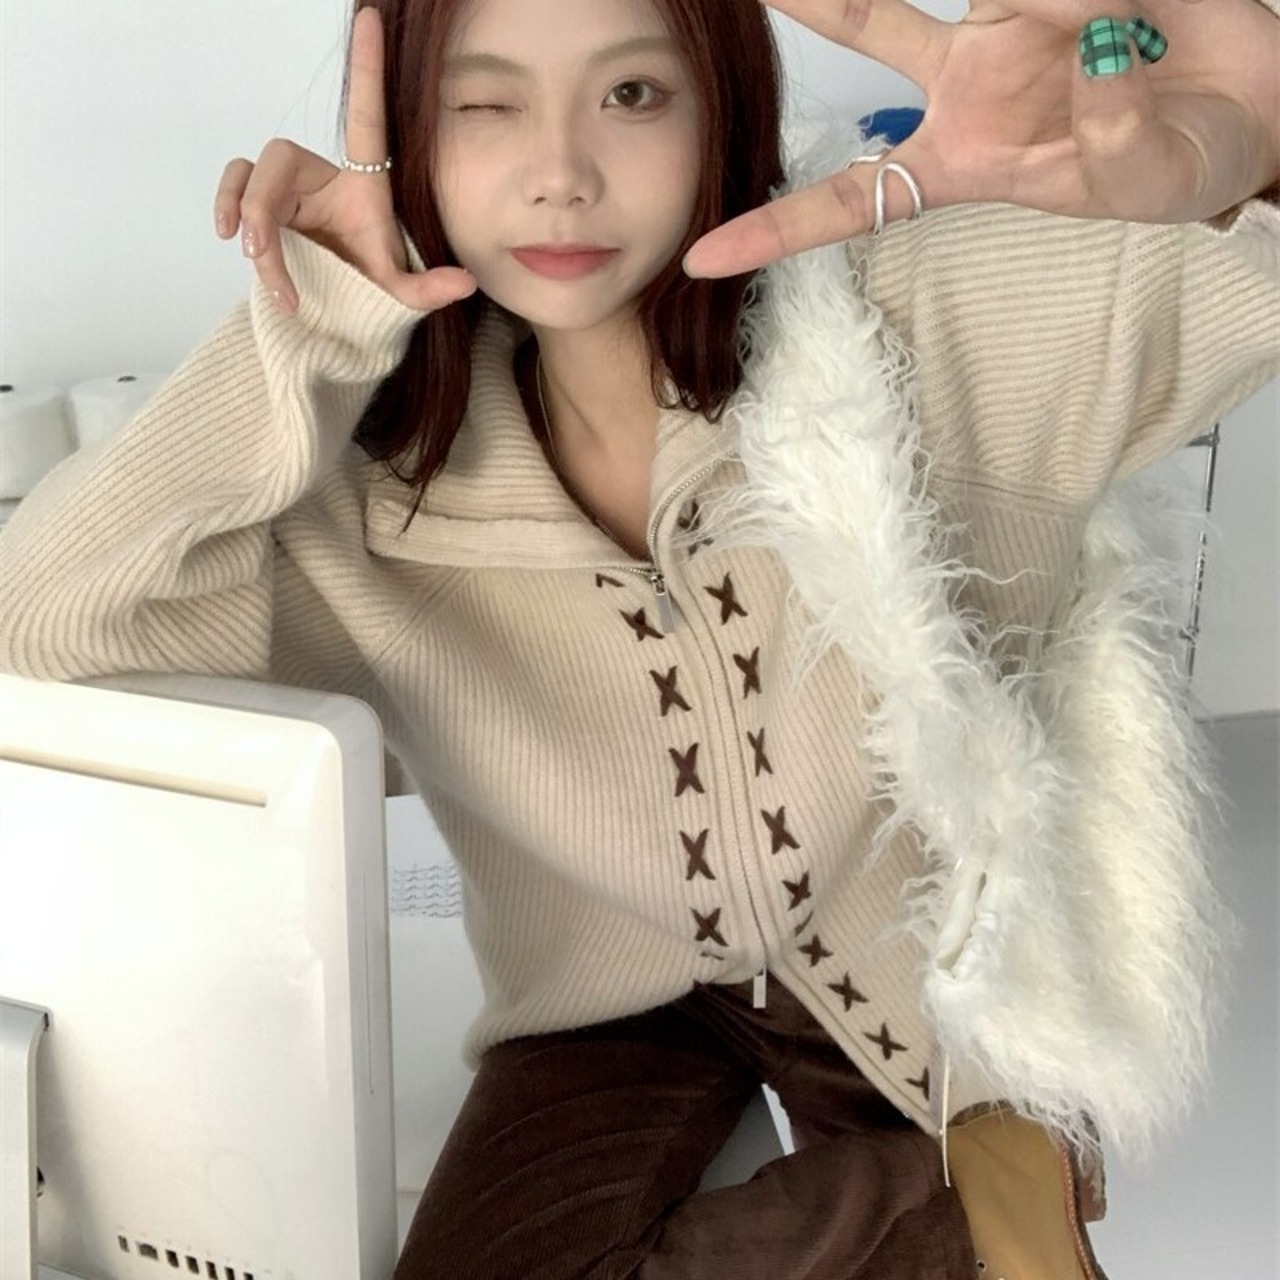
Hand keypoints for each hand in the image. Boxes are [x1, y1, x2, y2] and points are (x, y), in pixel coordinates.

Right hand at [213, 7, 475, 313]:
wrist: (336, 309)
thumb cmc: (367, 286)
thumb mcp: (398, 291)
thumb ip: (427, 290)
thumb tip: (467, 283)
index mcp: (361, 181)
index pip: (364, 114)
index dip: (366, 66)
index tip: (369, 18)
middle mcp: (319, 177)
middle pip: (281, 156)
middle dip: (264, 204)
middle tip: (260, 250)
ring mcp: (286, 191)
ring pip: (250, 175)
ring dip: (246, 213)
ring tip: (253, 256)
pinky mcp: (262, 206)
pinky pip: (235, 190)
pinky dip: (228, 210)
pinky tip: (233, 241)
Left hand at [685, 0, 1279, 276]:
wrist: (1251, 102)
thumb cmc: (1181, 163)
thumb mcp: (1143, 183)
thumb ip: (1112, 140)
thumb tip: (1089, 63)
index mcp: (963, 163)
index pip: (851, 204)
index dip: (775, 231)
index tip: (700, 257)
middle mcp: (966, 85)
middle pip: (864, 31)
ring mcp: (1004, 21)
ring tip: (1117, 25)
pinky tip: (1127, 10)